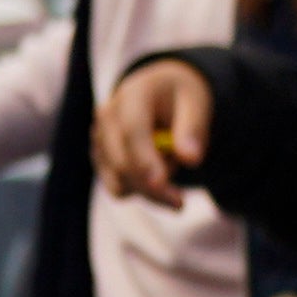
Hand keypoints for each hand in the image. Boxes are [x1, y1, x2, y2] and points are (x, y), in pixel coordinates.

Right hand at [92, 58, 213, 205]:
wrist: (159, 94)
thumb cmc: (179, 97)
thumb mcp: (196, 103)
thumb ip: (194, 129)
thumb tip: (191, 159)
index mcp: (133, 94)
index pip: (132, 130)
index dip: (144, 159)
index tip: (160, 184)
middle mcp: (108, 116)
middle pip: (123, 163)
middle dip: (153, 188)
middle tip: (180, 202)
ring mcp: (100, 140)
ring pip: (119, 182)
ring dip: (150, 186)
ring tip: (169, 161)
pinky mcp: (100, 160)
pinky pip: (118, 189)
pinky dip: (141, 190)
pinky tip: (156, 172)